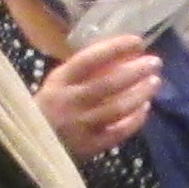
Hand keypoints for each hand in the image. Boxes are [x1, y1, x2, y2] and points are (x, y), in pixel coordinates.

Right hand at [42, 32, 163, 161]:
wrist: (33, 146)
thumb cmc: (49, 108)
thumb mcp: (58, 84)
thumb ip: (84, 71)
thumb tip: (121, 55)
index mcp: (60, 81)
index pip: (90, 59)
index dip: (116, 48)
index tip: (138, 41)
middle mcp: (70, 102)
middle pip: (109, 84)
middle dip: (136, 71)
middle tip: (155, 62)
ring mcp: (80, 126)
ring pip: (117, 108)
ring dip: (140, 93)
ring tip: (155, 82)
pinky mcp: (89, 146)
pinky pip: (118, 132)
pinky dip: (135, 119)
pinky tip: (145, 108)